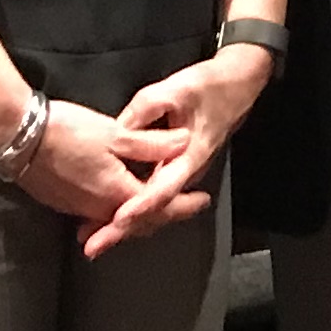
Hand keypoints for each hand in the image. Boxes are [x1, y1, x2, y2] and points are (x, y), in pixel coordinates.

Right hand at [8, 99, 190, 229]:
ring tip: (158, 202)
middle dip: (164, 214)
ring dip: (140, 214)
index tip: (203, 200)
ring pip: (118, 218)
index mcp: (118, 193)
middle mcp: (100, 209)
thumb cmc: (69, 131)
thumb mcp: (115, 133)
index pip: (160, 207)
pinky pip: (99, 214)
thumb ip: (152, 143)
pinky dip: (117, 211)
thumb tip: (186, 142)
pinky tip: (120, 199)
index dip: (184, 204)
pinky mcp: (63, 203)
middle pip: (140, 220)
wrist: (17, 135)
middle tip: (185, 204)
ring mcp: (79, 208)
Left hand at [92, 46, 274, 254]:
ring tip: (93, 238)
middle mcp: (186, 172)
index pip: (163, 188)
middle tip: (93, 245)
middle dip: (123, 229)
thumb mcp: (174, 90)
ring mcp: (181, 175)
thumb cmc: (208, 87)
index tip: (119, 219)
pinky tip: (106, 217)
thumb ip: (144, 111)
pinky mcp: (174, 172)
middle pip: (155, 210)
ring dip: (123, 225)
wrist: (237, 86)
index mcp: (190, 156)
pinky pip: (151, 198)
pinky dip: (130, 210)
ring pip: (152, 209)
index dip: (141, 205)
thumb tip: (117, 131)